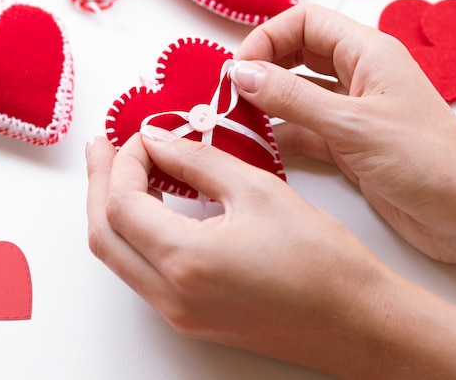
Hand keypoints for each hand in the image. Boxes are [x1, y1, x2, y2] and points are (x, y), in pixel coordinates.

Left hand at [86, 132, 455, 377]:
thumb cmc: (322, 259)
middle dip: (99, 185)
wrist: (356, 320)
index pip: (123, 203)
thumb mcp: (257, 191)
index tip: (145, 135)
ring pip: (120, 258)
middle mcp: (172, 297)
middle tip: (103, 148)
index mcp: (186, 262)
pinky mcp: (193, 319)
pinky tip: (153, 208)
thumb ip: (198, 161)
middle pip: (105, 235)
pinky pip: (144, 274)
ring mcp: (179, 315)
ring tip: (125, 172)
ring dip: (114, 211)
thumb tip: (160, 141)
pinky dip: (138, 235)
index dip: (125, 162)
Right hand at [233, 3, 455, 278]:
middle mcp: (356, 76)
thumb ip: (292, 98)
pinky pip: (303, 130)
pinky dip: (279, 136)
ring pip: (296, 94)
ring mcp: (350, 111)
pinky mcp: (346, 144)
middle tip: (230, 94)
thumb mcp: (352, 123)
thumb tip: (241, 73)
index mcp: (366, 53)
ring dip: (266, 104)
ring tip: (234, 120)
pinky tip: (256, 147)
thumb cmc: (425, 159)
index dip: (268, 38)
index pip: (304, 22)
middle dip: (262, 68)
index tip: (239, 69)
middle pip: (296, 55)